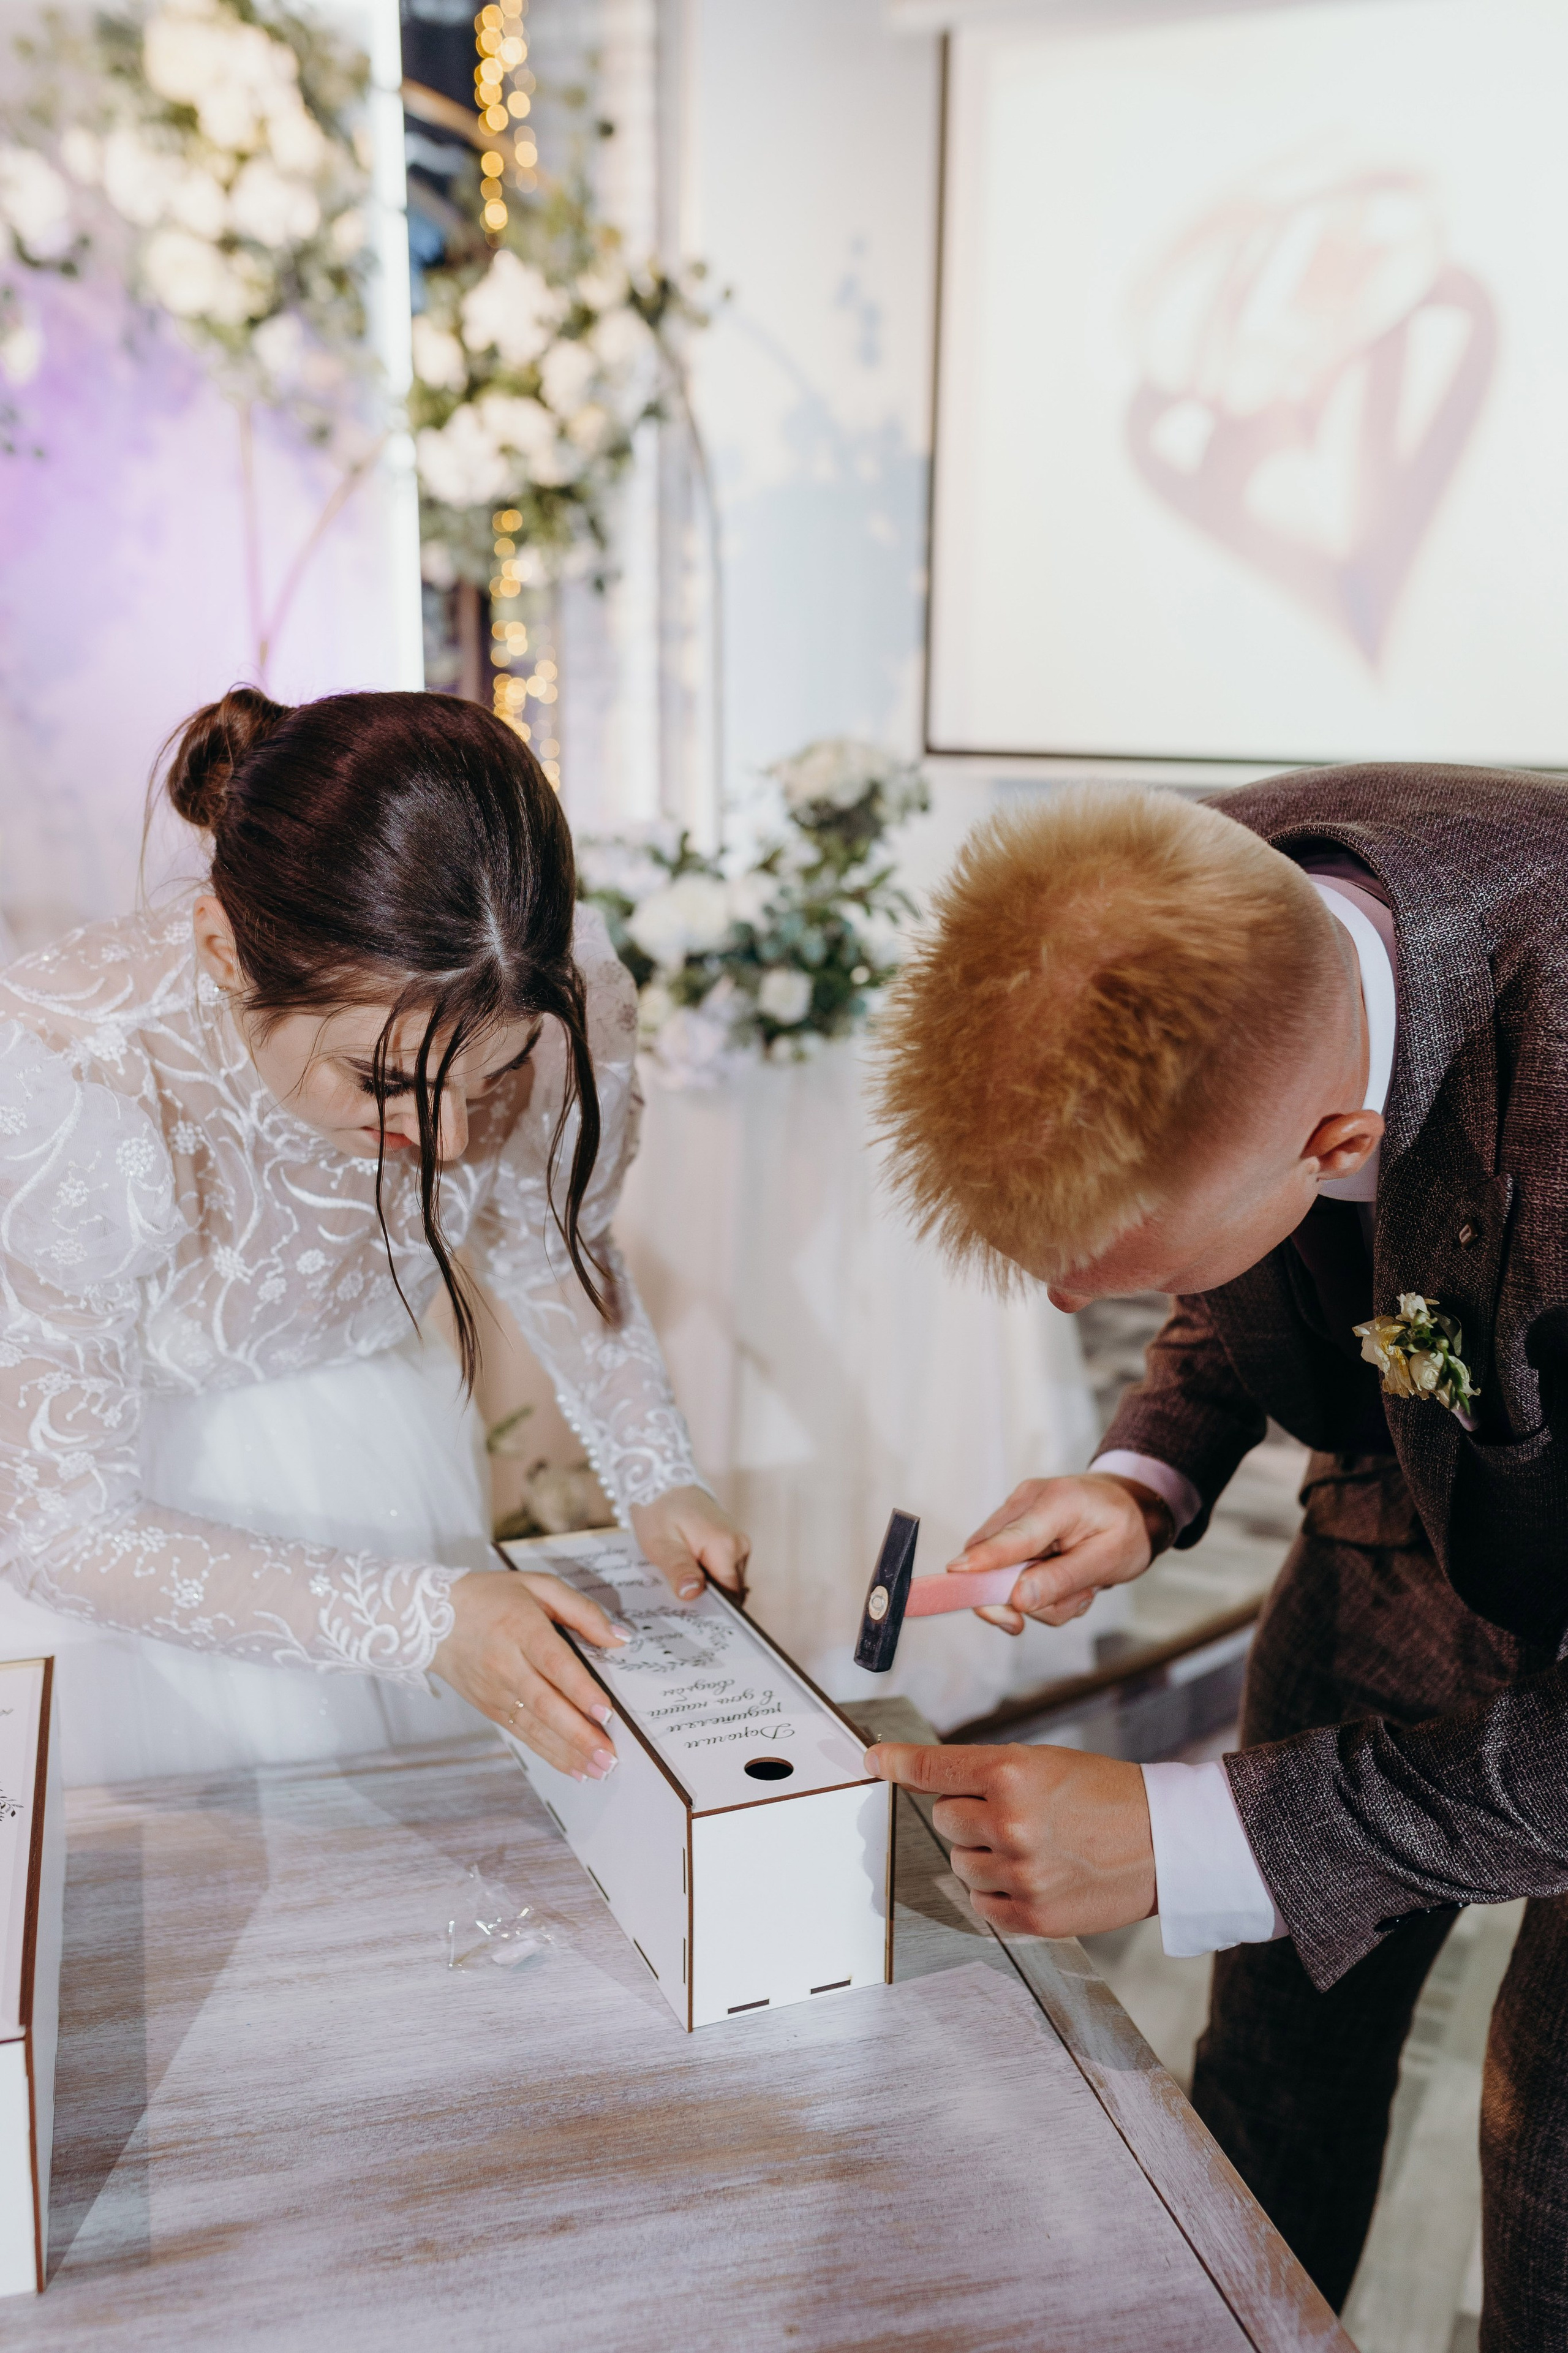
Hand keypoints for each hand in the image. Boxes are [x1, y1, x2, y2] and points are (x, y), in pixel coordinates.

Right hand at [431, 1568, 627, 1778]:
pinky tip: (572, 1767)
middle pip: (545, 1704)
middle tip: (609, 1756)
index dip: (580, 1690)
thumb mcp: (539, 1586)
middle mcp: (506, 1664)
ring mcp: (495, 1690)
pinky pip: (522, 1734)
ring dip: (568, 1751)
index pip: (554, 1663)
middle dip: (579, 1734)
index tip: (606, 1712)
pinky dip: (548, 1753)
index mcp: (521, 1628)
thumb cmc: (492, 1597)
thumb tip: (620, 1638)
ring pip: (535, 1726)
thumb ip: (582, 1610)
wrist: (427, 1619)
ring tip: (598, 1769)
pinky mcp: (489, 1708)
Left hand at [631, 1484, 751, 1601]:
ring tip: (681, 1580)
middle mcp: (740, 1545)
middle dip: (709, 1598)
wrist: (663, 1481)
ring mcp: (738, 1543)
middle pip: (730, 1588)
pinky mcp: (731, 1541)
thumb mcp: (661, 1544)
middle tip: (679, 1598)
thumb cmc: (659, 1510)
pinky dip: (708, 1574)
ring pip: (727, 1579)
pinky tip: (688, 1570)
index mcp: (726, 1546)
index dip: (713, 1608)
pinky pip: (724, 1568)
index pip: (730, 1594)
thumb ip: (679, 1569)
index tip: (692, 1616)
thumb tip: (693, 1594)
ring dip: (708, 1585)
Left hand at [867, 1740, 1155, 1938]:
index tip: (874, 1762)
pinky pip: (982, 1903)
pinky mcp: (1033, 1915)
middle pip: (944, 1818)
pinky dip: (998, 1891)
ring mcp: (1020, 1873)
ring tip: (1032, 1845)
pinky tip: (1034, 1875)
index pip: (934, 1768)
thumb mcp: (1044, 1764)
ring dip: (983, 1854)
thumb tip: (925, 1778)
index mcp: (1011, 1774)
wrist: (1162, 1843)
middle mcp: (1010, 1822)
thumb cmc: (1105, 1796)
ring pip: (959, 1862)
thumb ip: (984, 1772)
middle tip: (1013, 1812)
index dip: (897, 1763)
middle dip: (967, 1814)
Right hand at [947, 1473, 1174, 1633]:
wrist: (1131, 1506)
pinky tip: (1066, 1579)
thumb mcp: (1108, 1561)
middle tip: (1050, 1612)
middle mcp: (1025, 1502)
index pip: (1011, 1537)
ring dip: (1038, 1595)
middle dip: (1017, 1597)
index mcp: (1056, 1502)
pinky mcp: (1013, 1529)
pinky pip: (1007, 1571)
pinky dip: (1036, 1587)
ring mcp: (1015, 1514)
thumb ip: (1062, 1579)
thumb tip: (1017, 1599)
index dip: (983, 1561)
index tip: (955, 1577)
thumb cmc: (1125, 1530)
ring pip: (998, 1573)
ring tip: (1079, 1586)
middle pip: (989, 1559)